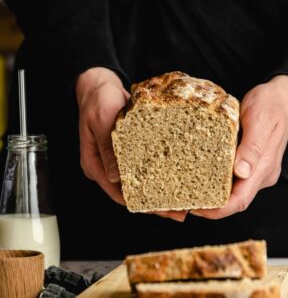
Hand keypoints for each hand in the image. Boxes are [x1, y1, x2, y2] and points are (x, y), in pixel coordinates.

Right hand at [76, 67, 186, 220]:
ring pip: (139, 182)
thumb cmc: (99, 99)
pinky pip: (143, 167)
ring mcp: (116, 160)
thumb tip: (116, 176)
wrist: (100, 86)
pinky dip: (157, 174)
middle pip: (131, 192)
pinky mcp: (126, 152)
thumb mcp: (101, 120)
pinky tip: (173, 177)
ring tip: (182, 200)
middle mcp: (106, 167)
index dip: (139, 204)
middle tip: (179, 211)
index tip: (161, 210)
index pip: (117, 192)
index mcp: (95, 164)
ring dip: (158, 191)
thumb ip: (108, 147)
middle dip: (154, 203)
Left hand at [191, 75, 287, 218]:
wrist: (282, 96)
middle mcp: (260, 174)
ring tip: (190, 193)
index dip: (217, 210)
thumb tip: (241, 172)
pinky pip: (233, 179)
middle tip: (185, 203)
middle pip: (234, 200)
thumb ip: (251, 148)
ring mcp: (256, 169)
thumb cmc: (271, 104)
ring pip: (233, 191)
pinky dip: (217, 183)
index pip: (240, 200)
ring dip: (212, 197)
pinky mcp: (250, 162)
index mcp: (264, 168)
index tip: (196, 209)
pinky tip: (201, 178)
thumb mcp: (260, 121)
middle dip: (210, 207)